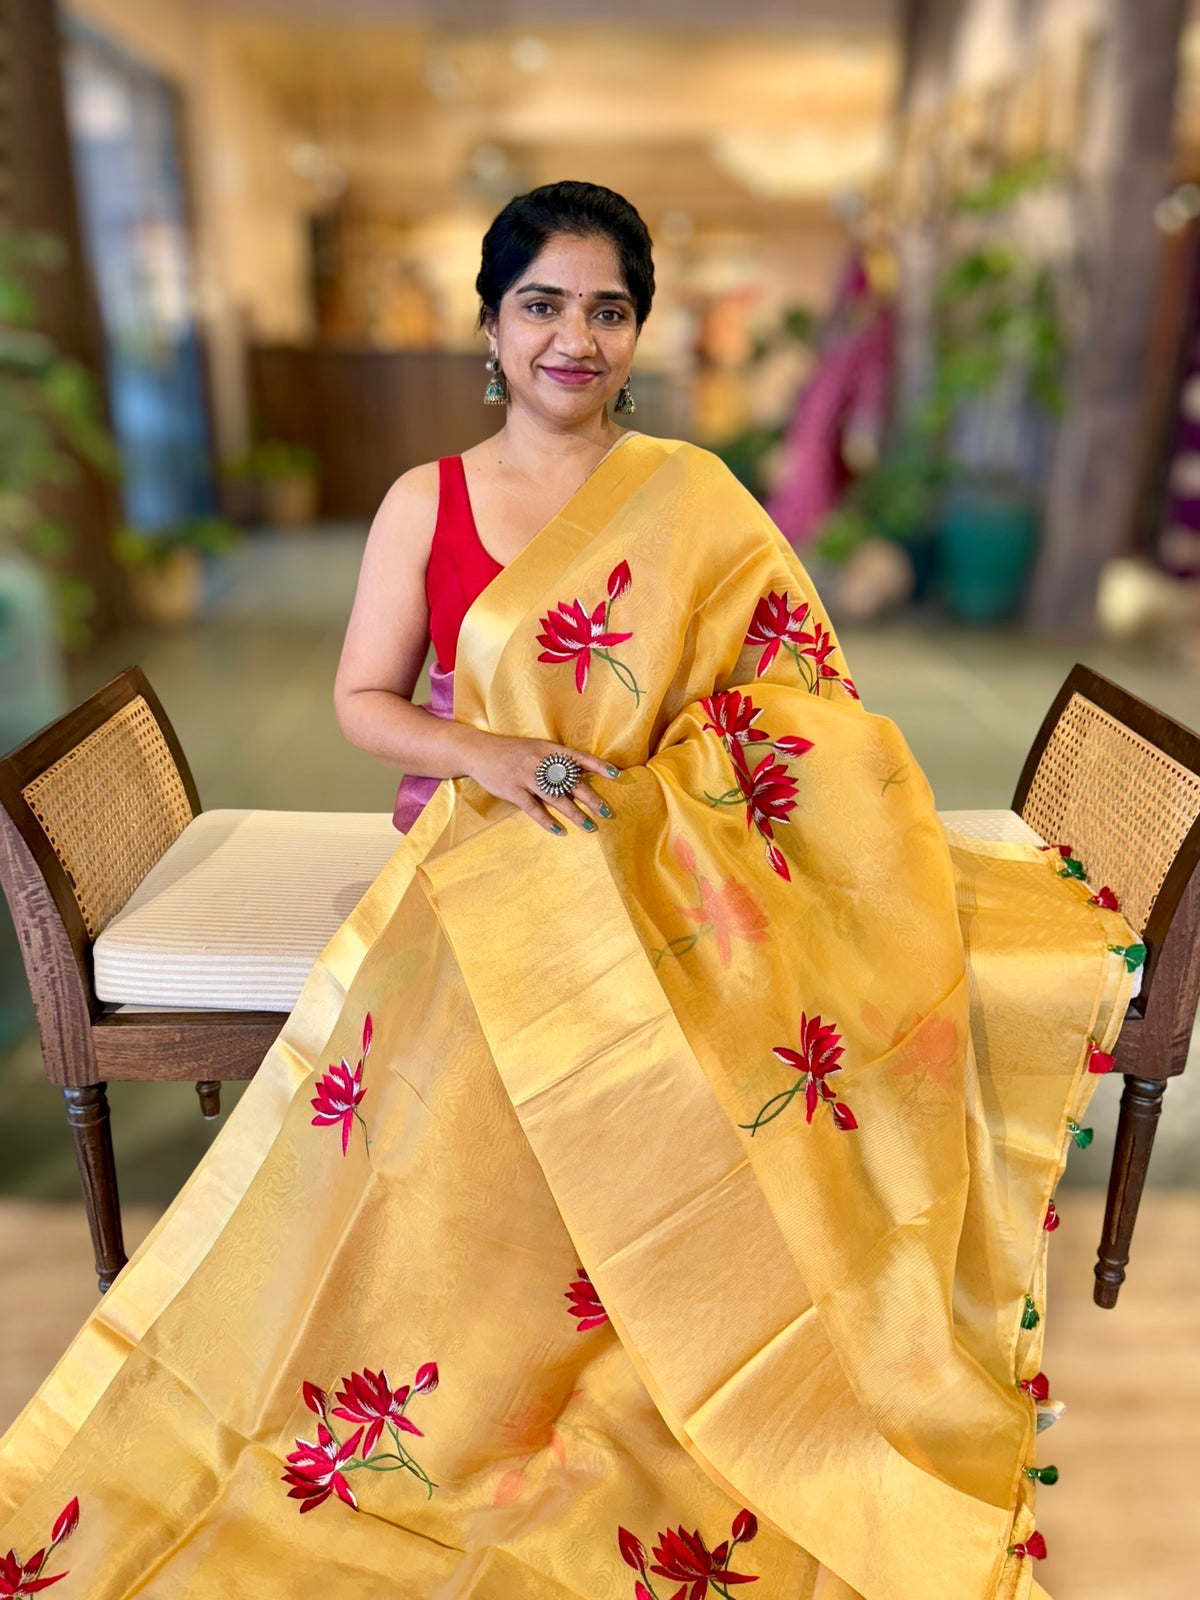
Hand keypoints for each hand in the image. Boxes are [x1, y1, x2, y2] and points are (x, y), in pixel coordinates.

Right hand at [460, 730, 618, 834]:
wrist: (478, 751)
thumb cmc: (511, 751)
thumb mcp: (535, 749)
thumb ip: (555, 760)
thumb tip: (580, 773)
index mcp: (548, 749)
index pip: (578, 757)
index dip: (598, 765)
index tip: (616, 774)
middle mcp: (540, 762)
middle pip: (571, 782)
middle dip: (592, 798)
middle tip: (608, 812)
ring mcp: (526, 777)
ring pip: (556, 798)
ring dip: (576, 814)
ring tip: (591, 827)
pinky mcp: (513, 791)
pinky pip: (534, 809)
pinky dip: (548, 821)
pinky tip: (561, 831)